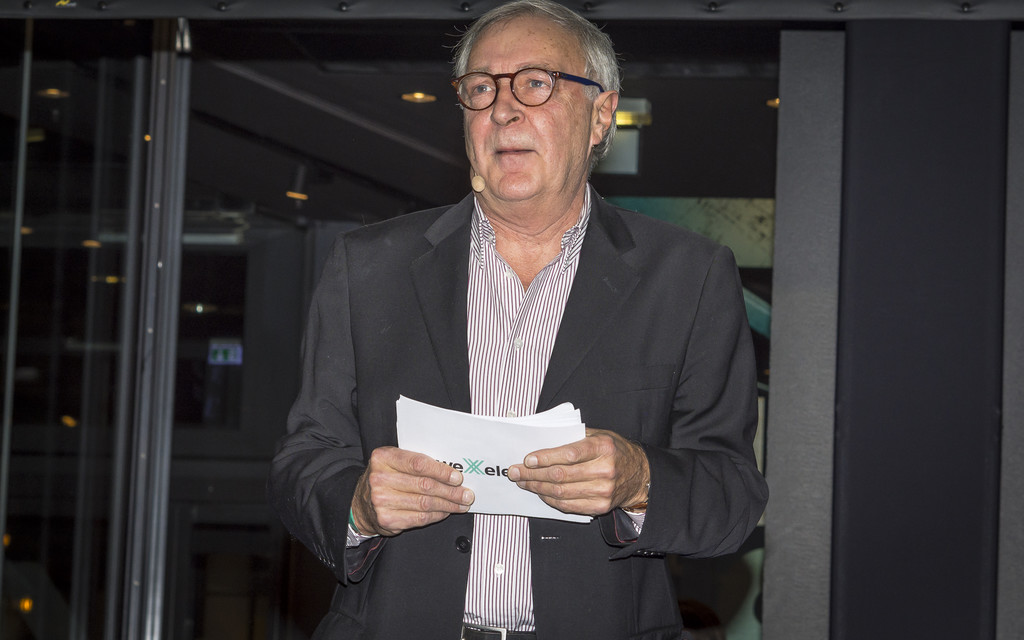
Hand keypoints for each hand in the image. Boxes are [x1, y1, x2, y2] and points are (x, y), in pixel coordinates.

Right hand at [351, 446, 474, 536]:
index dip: (441, 471)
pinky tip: (445, 511)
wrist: (361, 503)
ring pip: (425, 503)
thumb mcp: (395, 462)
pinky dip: (437, 515)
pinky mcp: (386, 519)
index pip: (418, 464)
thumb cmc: (385, 478)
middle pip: (424, 485)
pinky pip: (419, 518)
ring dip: (448, 505)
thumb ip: (417, 463)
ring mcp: (381, 501)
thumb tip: (451, 471)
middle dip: (451, 491)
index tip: (457, 477)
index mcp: (383, 458)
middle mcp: (380, 479)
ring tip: (461, 504)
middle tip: (466, 494)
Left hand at [507, 428, 649, 515]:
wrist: (640, 475)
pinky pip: (568, 506)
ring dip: (537, 488)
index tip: (527, 459)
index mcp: (603, 448)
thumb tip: (542, 443)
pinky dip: (550, 500)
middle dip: (533, 475)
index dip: (545, 458)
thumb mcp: (600, 435)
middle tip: (515, 472)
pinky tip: (540, 493)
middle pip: (561, 476)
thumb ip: (574, 437)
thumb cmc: (615, 451)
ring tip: (523, 482)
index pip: (569, 454)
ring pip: (561, 493)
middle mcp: (604, 470)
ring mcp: (603, 492)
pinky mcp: (600, 507)